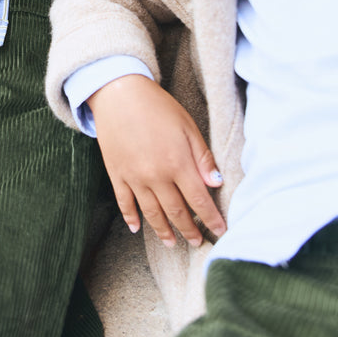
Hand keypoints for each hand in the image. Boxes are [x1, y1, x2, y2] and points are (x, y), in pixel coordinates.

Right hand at [88, 74, 225, 247]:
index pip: (200, 200)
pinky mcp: (116, 174)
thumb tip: (216, 183)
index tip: (221, 231)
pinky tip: (137, 229)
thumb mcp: (188, 127)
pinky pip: (124, 203)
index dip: (211, 219)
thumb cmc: (158, 107)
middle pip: (176, 212)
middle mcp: (156, 176)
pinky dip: (131, 218)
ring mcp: (134, 178)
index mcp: (178, 163)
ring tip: (173, 243)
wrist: (119, 94)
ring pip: (152, 213)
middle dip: (190, 230)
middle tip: (198, 242)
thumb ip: (202, 157)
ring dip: (163, 231)